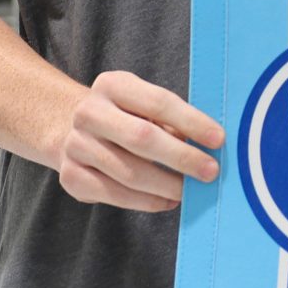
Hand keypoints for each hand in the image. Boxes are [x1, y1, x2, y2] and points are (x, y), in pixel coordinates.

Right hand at [50, 70, 222, 211]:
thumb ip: (170, 121)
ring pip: (130, 172)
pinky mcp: (71, 176)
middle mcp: (89, 112)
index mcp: (112, 85)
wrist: (68, 130)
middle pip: (142, 138)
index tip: (219, 140)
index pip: (158, 102)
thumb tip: (208, 147)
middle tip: (210, 172)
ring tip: (190, 190)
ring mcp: (76, 145)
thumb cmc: (123, 117)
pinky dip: (148, 201)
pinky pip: (116, 194)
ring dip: (167, 185)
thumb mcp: (141, 104)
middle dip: (182, 157)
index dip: (191, 121)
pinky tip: (168, 200)